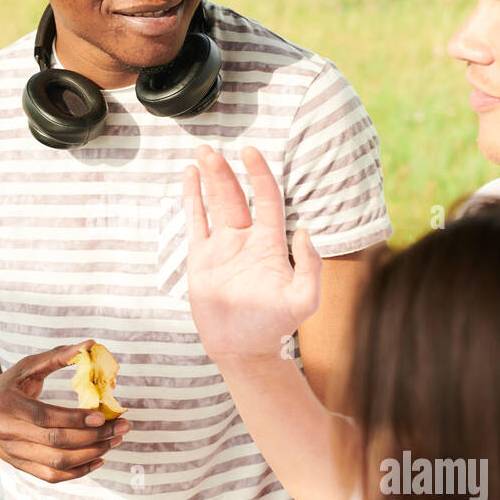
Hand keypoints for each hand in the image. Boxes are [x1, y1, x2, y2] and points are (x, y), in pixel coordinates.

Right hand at [0, 339, 130, 482]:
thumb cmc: (6, 385)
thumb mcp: (26, 366)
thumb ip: (58, 357)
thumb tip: (90, 345)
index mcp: (9, 406)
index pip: (45, 417)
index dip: (75, 419)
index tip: (103, 416)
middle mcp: (9, 433)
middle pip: (56, 442)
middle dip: (94, 437)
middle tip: (121, 428)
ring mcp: (14, 454)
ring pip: (57, 462)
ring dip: (91, 454)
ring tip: (114, 441)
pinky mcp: (20, 466)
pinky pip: (52, 476)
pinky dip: (78, 472)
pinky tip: (99, 459)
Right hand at [183, 144, 322, 362]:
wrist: (244, 349)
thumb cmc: (276, 326)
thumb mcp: (304, 300)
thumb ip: (311, 267)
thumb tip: (304, 230)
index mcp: (270, 244)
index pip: (266, 199)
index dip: (259, 174)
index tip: (250, 152)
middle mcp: (246, 239)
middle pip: (235, 196)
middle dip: (224, 171)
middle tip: (210, 149)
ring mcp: (222, 247)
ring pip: (214, 204)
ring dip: (207, 178)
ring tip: (200, 153)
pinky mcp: (201, 259)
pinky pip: (195, 222)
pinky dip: (191, 199)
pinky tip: (188, 176)